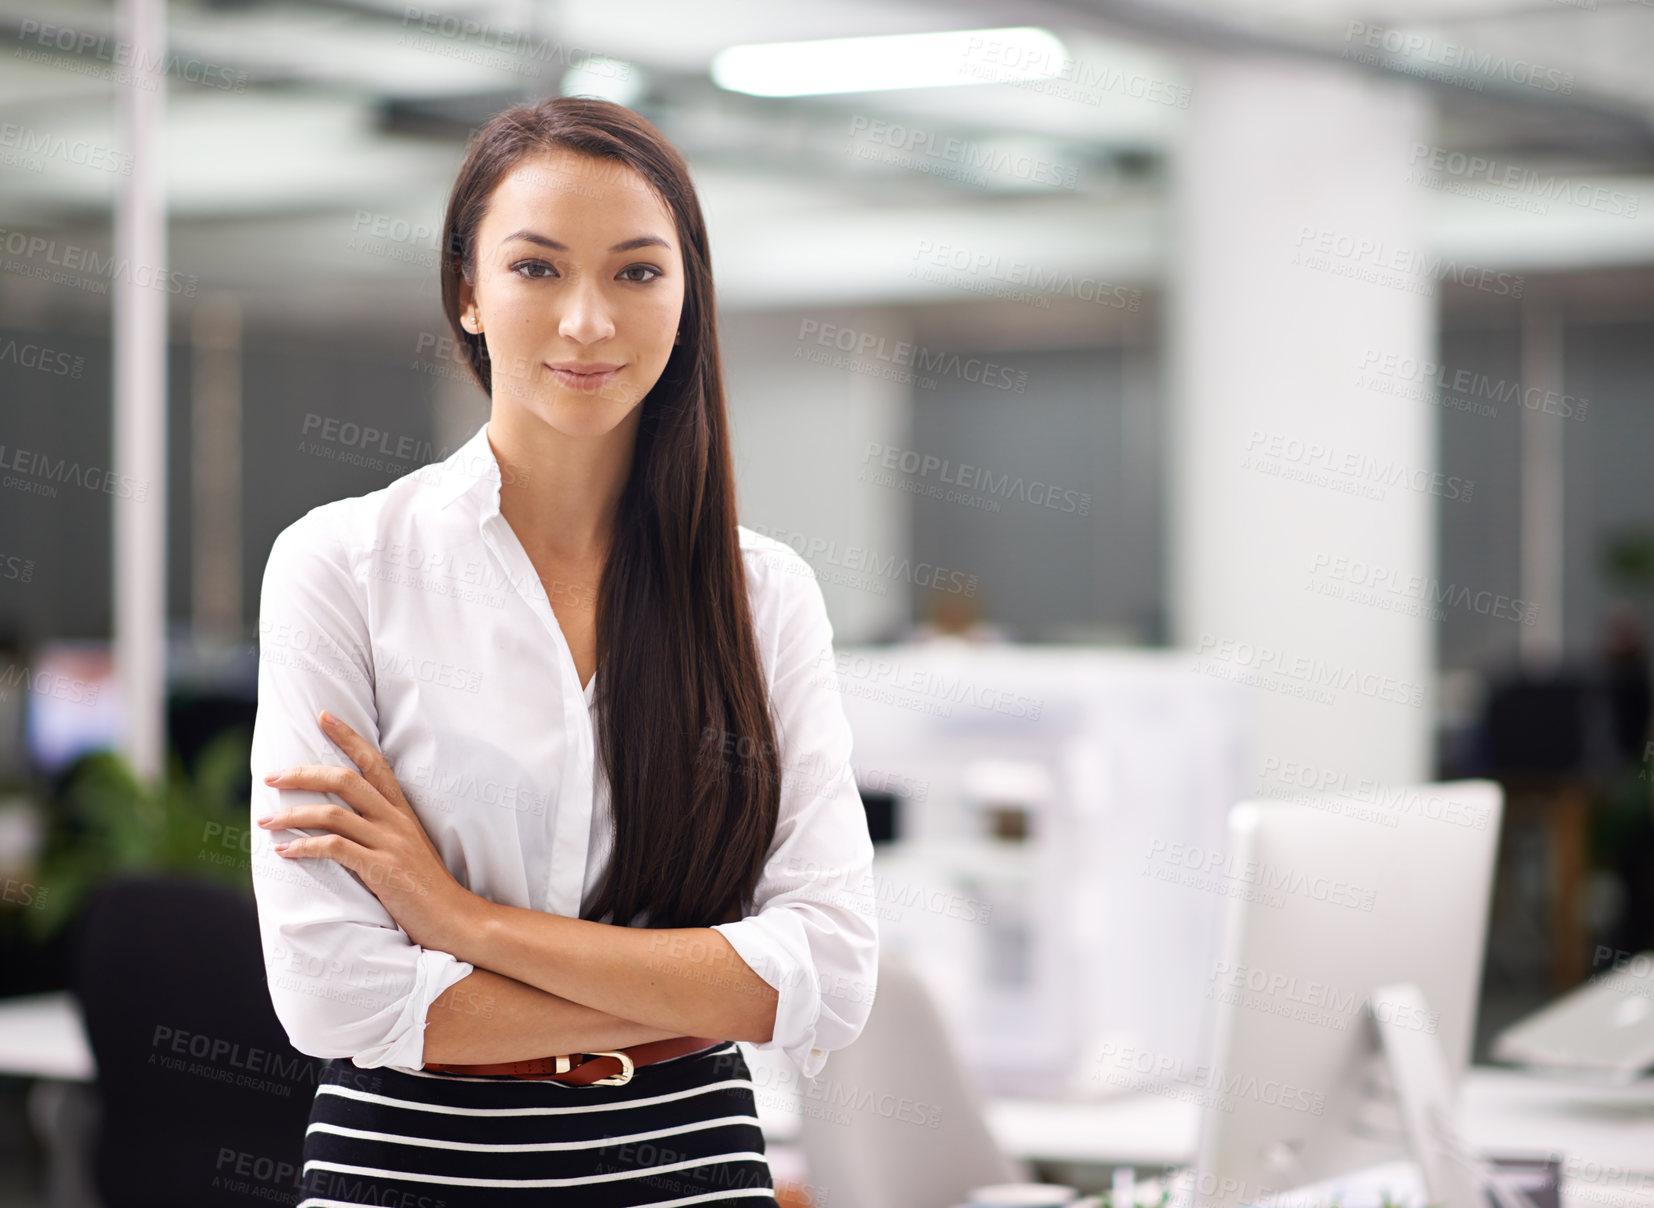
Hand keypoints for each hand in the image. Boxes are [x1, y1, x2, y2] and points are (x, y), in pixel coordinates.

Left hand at [257, 710, 476, 952]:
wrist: (456, 918)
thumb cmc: (429, 888)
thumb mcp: (409, 849)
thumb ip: (383, 831)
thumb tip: (346, 823)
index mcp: (403, 812)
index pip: (374, 762)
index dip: (348, 737)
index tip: (323, 716)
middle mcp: (396, 821)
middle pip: (345, 780)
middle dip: (303, 773)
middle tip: (271, 775)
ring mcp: (390, 844)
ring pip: (333, 814)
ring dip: (292, 815)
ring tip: (265, 822)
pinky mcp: (382, 869)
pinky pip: (335, 848)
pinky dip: (304, 847)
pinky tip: (284, 852)